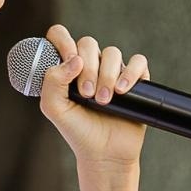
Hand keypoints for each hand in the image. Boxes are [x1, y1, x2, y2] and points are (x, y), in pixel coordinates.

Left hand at [37, 24, 149, 167]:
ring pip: (112, 52)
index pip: (60, 36)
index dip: (63, 41)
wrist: (104, 153)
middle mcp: (89, 65)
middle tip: (86, 94)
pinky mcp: (135, 80)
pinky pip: (138, 61)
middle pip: (88, 43)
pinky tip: (122, 91)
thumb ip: (52, 82)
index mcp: (67, 67)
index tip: (68, 61)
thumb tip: (74, 59)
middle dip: (88, 68)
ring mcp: (113, 71)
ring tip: (103, 101)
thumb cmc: (77, 131)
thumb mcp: (54, 109)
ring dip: (107, 76)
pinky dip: (130, 73)